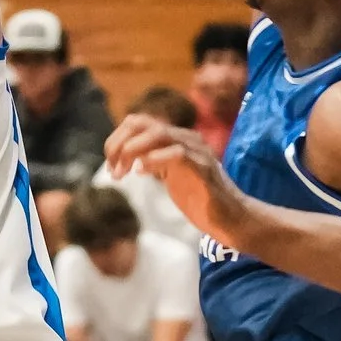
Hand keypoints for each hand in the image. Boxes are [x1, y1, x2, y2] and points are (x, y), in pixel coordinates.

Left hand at [105, 113, 251, 245]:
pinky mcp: (203, 168)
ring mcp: (197, 151)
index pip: (140, 122)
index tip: (110, 163)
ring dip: (132, 150)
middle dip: (120, 142)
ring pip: (159, 133)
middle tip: (112, 167)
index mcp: (177, 138)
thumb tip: (128, 157)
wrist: (230, 218)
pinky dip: (154, 159)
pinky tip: (141, 172)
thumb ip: (155, 161)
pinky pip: (176, 153)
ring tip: (122, 172)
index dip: (118, 138)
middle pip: (144, 122)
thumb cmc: (200, 198)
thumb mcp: (171, 175)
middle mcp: (187, 138)